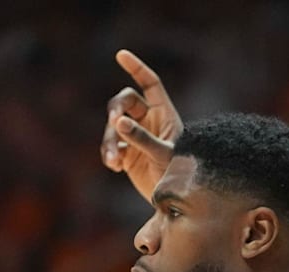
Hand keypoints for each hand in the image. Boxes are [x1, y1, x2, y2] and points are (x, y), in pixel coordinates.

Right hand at [101, 49, 182, 200]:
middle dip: (115, 112)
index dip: (136, 68)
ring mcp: (135, 135)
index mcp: (163, 112)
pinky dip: (109, 154)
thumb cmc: (179, 173)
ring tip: (115, 160)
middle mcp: (148, 120)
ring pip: (113, 126)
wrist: (176, 199)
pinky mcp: (127, 153)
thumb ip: (142, 138)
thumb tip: (119, 122)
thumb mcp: (163, 155)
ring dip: (110, 141)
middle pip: (124, 102)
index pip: (149, 83)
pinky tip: (116, 167)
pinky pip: (110, 146)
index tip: (121, 55)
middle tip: (114, 124)